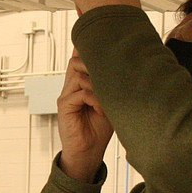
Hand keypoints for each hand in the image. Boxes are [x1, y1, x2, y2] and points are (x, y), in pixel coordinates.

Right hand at [57, 50, 112, 181]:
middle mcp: (70, 87)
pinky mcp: (64, 106)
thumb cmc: (99, 130)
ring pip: (78, 74)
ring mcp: (66, 96)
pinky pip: (80, 93)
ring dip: (97, 83)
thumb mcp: (110, 103)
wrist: (88, 154)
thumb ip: (111, 86)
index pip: (79, 58)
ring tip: (108, 98)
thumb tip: (127, 69)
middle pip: (77, 61)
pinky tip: (101, 111)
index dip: (86, 46)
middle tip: (112, 74)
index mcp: (80, 84)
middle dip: (94, 63)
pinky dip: (95, 99)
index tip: (101, 39)